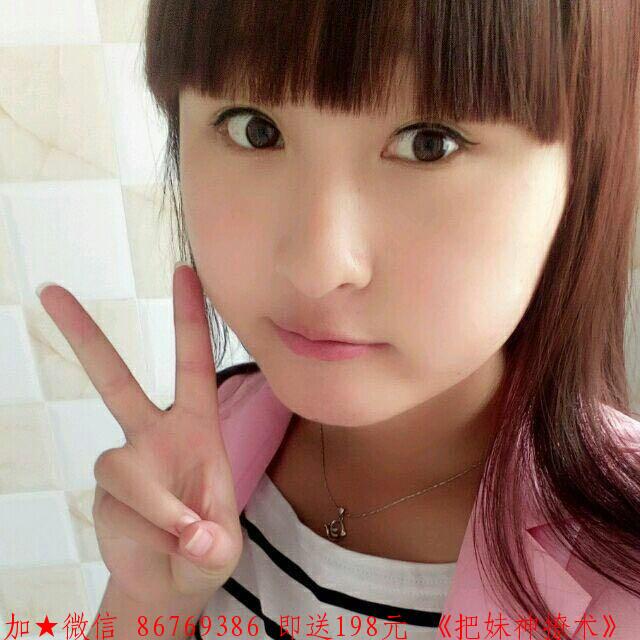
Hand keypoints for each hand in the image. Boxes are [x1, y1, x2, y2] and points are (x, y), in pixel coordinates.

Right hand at [38, 264, 242, 603]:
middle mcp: (154, 435)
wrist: (172, 581)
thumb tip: (191, 535)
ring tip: (182, 534)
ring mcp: (125, 462)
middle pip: (114, 379)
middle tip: (50, 290)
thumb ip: (211, 542)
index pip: (193, 364)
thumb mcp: (223, 547)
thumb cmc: (206, 549)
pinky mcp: (102, 493)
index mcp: (197, 428)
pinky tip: (159, 544)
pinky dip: (142, 528)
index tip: (184, 271)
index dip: (190, 319)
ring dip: (151, 504)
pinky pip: (114, 503)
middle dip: (85, 336)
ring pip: (118, 465)